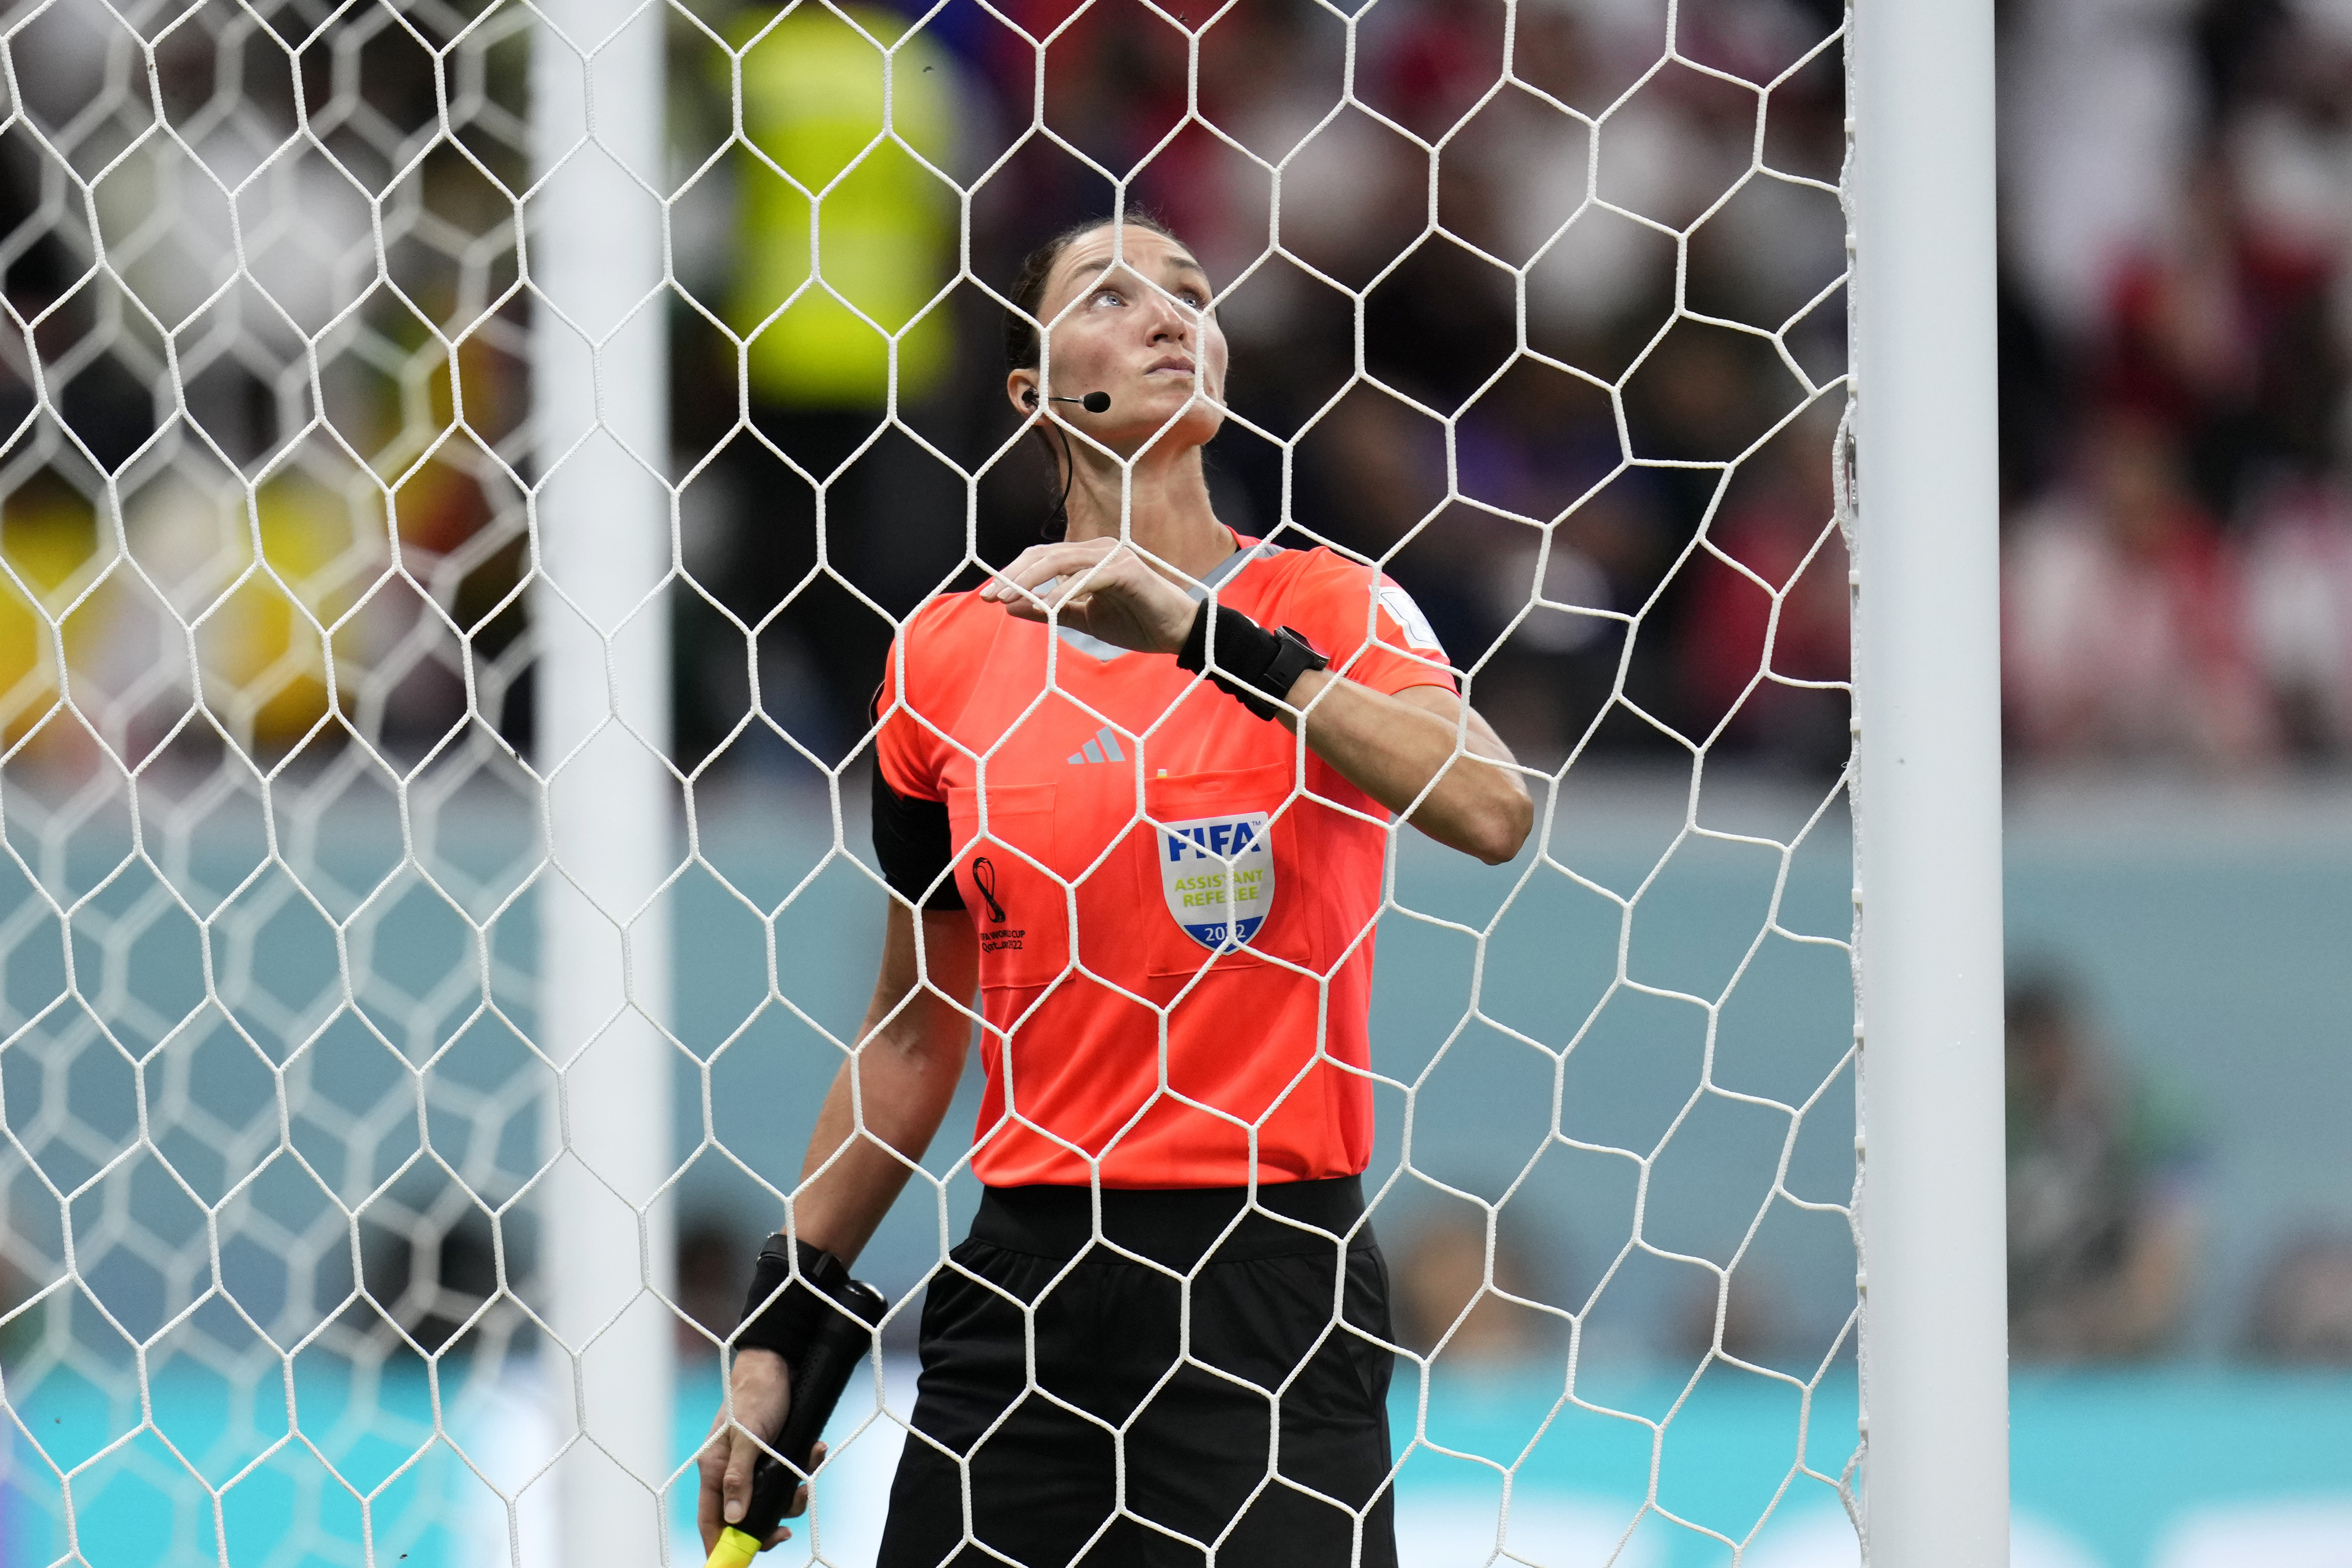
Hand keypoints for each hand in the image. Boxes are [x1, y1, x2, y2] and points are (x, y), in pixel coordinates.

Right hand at [695, 1349, 824, 1554]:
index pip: (710, 1519)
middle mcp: (730, 1470)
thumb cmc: (755, 1395)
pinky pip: (786, 1478)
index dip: (720, 1544)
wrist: (777, 1364)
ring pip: (769, 1500)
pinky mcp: (772, 1455)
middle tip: (786, 1531)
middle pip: (742, 1516)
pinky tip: (815, 1452)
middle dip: (765, 1526)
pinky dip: (802, 1472)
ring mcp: (752, 1464)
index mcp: (714, 1468)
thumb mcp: (749, 1436)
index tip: (733, 1563)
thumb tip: (735, 1518)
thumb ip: (740, 1477)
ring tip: (807, 1479)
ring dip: (791, 1497)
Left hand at [979, 537, 1198, 654]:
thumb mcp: (1085, 619)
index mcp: (1087, 558)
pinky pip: (1088, 577)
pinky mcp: (1127, 570)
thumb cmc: (1136, 622)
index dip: (1012, 575)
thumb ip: (1052, 611)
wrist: (1178, 633)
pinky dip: (1066, 592)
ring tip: (1008, 599)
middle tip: (989, 596)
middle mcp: (1098, 550)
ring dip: (1031, 581)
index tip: (988, 596)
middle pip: (1045, 555)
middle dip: (1013, 576)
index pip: (1041, 558)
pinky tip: (1048, 607)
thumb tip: (1012, 607)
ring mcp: (1113, 557)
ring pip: (1061, 561)